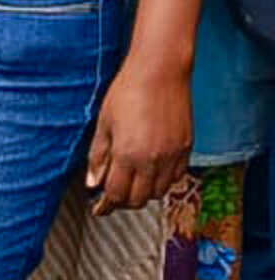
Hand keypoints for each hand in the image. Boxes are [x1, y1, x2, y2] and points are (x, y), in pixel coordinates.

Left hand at [86, 57, 191, 213]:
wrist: (160, 71)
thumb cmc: (129, 91)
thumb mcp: (104, 124)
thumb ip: (98, 157)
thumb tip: (92, 182)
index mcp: (127, 155)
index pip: (116, 195)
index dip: (105, 205)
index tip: (99, 208)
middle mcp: (152, 160)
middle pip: (138, 199)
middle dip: (123, 201)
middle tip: (113, 195)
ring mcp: (172, 156)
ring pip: (159, 192)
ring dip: (144, 193)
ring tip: (132, 182)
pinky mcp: (186, 148)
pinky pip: (176, 177)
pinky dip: (163, 181)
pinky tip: (152, 171)